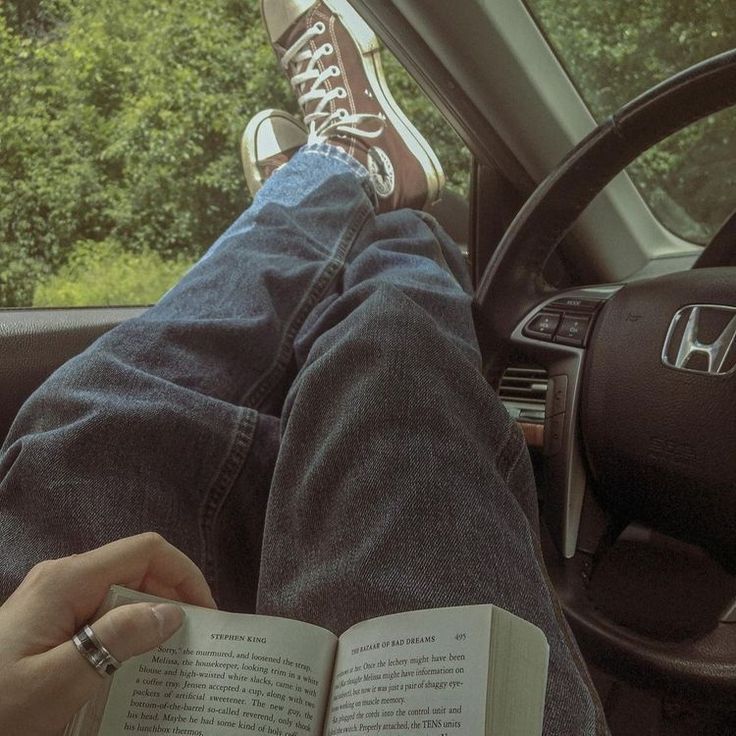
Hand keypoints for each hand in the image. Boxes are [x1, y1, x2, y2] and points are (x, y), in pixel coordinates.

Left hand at [0, 533, 216, 735]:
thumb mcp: (60, 680)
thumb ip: (117, 639)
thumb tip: (171, 613)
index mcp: (69, 579)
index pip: (147, 551)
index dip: (185, 575)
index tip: (207, 615)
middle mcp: (65, 578)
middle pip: (137, 570)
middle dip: (173, 599)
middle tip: (195, 643)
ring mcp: (56, 598)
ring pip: (122, 593)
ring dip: (151, 620)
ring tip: (171, 657)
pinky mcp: (51, 621)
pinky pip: (102, 615)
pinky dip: (128, 633)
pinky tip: (134, 666)